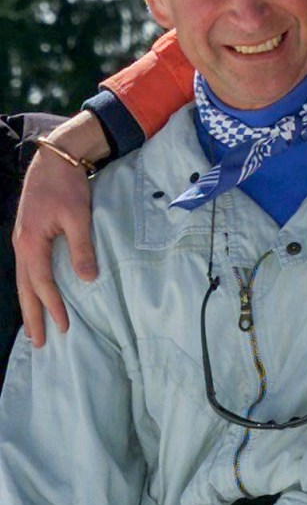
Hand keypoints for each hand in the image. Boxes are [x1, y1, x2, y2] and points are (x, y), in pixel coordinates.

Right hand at [13, 110, 107, 345]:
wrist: (53, 161)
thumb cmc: (67, 187)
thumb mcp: (78, 216)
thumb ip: (82, 248)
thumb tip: (87, 279)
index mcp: (31, 243)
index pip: (43, 283)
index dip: (53, 306)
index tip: (64, 327)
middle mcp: (22, 246)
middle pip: (26, 289)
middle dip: (33, 316)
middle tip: (40, 342)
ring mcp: (22, 241)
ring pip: (24, 280)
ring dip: (30, 304)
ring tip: (35, 327)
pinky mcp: (27, 236)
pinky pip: (27, 269)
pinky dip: (31, 287)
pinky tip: (37, 295)